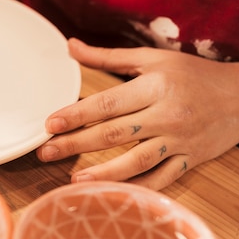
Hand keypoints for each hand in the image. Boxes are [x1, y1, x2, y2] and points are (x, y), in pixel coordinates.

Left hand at [37, 38, 238, 189]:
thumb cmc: (192, 74)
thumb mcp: (152, 59)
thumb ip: (108, 57)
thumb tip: (71, 46)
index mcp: (155, 87)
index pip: (108, 104)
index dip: (77, 115)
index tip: (50, 124)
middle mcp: (166, 115)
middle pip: (115, 133)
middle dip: (77, 144)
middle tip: (46, 152)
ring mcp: (179, 141)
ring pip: (137, 161)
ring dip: (104, 173)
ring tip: (74, 180)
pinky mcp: (189, 160)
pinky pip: (162, 179)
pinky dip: (138, 188)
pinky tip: (113, 193)